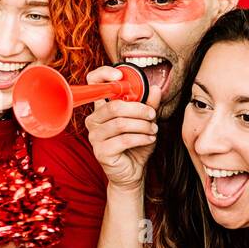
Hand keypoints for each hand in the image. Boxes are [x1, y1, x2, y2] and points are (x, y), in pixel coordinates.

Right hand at [85, 65, 160, 191]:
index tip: (120, 76)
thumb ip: (149, 104)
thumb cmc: (136, 145)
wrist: (133, 172)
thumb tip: (156, 88)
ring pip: (121, 123)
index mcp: (101, 109)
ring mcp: (94, 137)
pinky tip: (150, 139)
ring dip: (142, 125)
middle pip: (114, 107)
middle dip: (139, 110)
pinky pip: (123, 140)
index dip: (104, 75)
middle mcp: (93, 121)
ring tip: (153, 130)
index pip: (93, 83)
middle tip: (152, 116)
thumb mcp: (145, 121)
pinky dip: (141, 137)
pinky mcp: (101, 152)